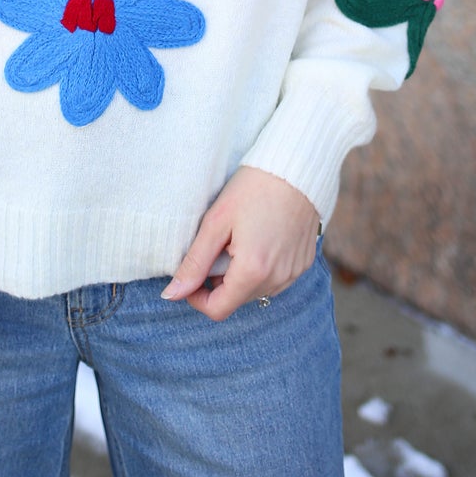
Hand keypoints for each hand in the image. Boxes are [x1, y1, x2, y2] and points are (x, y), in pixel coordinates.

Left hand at [160, 166, 321, 320]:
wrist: (296, 167)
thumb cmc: (253, 188)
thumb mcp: (216, 222)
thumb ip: (194, 263)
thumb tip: (171, 294)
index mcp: (252, 271)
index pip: (218, 310)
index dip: (197, 297)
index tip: (193, 272)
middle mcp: (277, 280)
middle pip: (237, 299)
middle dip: (220, 280)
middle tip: (218, 243)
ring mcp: (293, 273)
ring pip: (256, 290)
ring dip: (241, 275)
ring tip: (240, 238)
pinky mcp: (303, 264)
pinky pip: (275, 279)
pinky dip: (262, 268)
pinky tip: (260, 238)